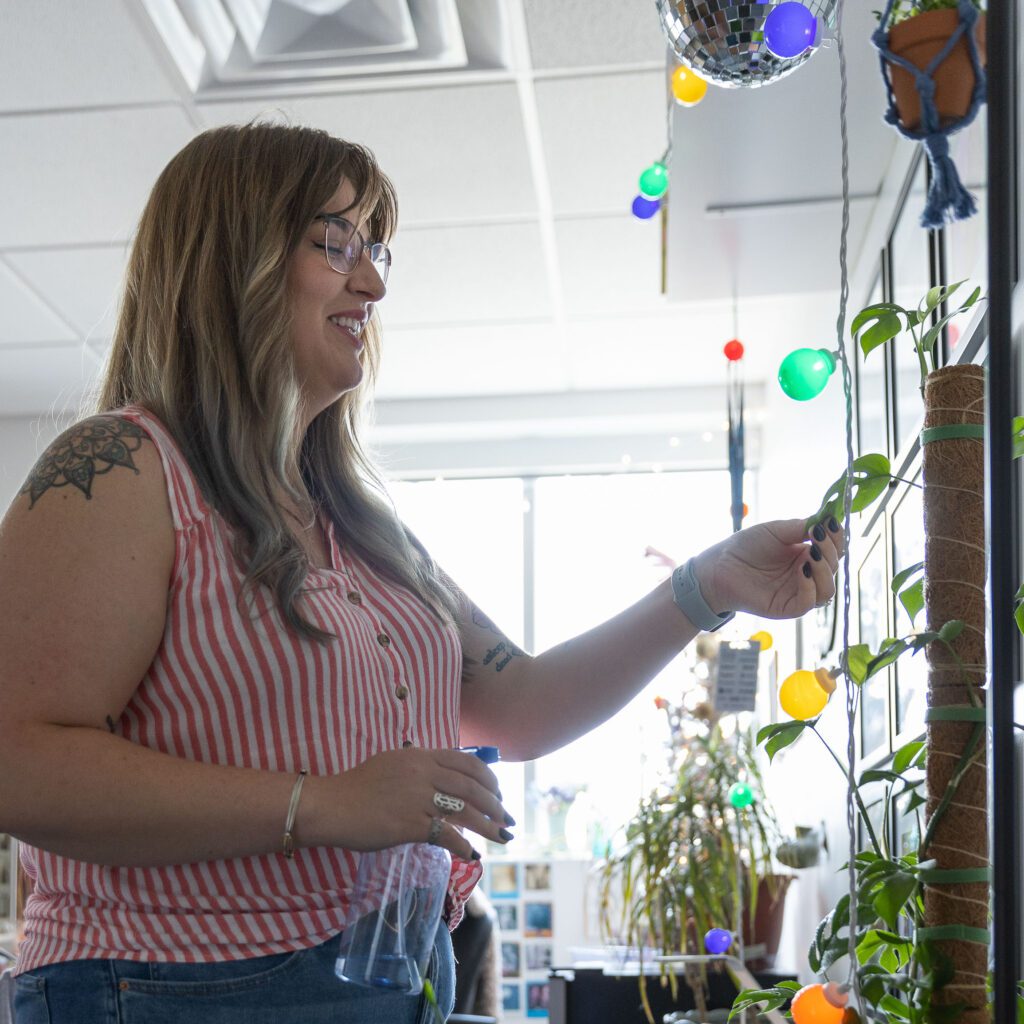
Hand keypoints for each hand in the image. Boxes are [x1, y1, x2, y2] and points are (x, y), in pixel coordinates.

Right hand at [327, 748, 513, 860]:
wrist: (332, 805)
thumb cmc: (359, 787)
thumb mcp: (394, 764)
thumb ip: (420, 768)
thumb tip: (446, 780)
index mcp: (421, 756)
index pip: (466, 762)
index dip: (487, 777)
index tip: (498, 791)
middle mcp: (423, 773)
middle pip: (471, 787)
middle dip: (495, 803)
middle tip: (506, 817)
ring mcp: (417, 798)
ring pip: (464, 811)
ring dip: (488, 825)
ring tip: (501, 836)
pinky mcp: (409, 824)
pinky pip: (445, 834)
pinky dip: (463, 846)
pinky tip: (472, 854)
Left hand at [692, 517, 843, 619]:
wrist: (719, 566)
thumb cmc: (745, 546)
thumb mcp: (775, 531)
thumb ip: (801, 528)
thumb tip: (828, 521)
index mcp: (806, 555)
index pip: (833, 550)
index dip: (837, 538)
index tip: (830, 524)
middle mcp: (806, 575)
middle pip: (833, 568)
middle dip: (830, 551)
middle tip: (818, 537)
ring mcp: (798, 592)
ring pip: (827, 590)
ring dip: (824, 571)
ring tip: (812, 554)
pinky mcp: (787, 607)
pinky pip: (808, 602)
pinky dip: (810, 587)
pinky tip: (802, 570)